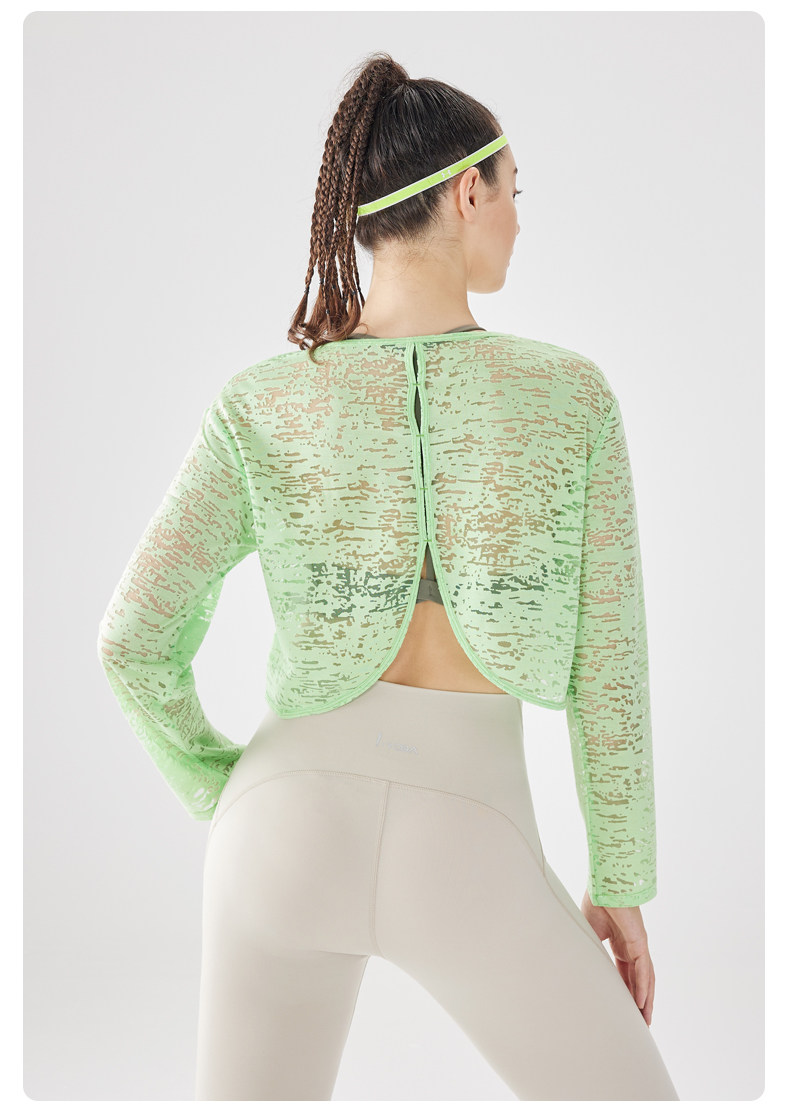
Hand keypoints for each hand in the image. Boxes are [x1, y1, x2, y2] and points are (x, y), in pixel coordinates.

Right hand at [581, 889, 655, 1025]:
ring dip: (645, 1000)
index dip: (626, 991)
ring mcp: (638, 945)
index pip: (625, 973)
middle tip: (640, 1022)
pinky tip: (642, 1002)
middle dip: (639, 1001)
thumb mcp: (589, 931)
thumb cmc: (596, 901)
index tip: (624, 1008)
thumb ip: (588, 948)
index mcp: (620, 944)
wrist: (605, 884)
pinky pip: (643, 969)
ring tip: (645, 1020)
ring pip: (645, 979)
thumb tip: (573, 963)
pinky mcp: (640, 941)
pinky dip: (643, 987)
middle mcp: (632, 947)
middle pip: (638, 980)